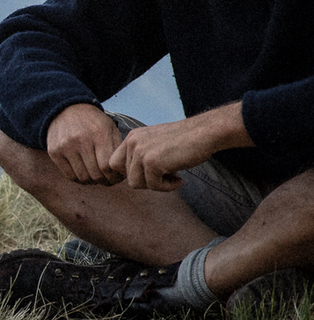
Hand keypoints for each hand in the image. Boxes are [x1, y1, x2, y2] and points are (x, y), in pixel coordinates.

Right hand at [45, 104, 123, 184]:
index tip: (117, 178)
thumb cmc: (93, 122)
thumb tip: (122, 171)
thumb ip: (117, 148)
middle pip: (95, 174)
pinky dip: (79, 179)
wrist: (66, 110)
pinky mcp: (54, 152)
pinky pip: (69, 175)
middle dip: (105, 181)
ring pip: (82, 177)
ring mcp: (65, 146)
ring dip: (92, 182)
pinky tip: (84, 174)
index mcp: (99, 133)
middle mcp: (81, 140)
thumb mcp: (109, 128)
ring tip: (96, 178)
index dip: (114, 177)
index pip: (107, 166)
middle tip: (108, 181)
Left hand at [108, 104, 249, 191]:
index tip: (148, 176)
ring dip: (155, 185)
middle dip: (146, 181)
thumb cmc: (186, 140)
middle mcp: (133, 143)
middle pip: (126, 176)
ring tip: (173, 177)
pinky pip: (153, 186)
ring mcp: (141, 152)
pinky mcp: (152, 162)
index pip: (114, 164)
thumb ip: (142, 156)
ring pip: (135, 183)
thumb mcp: (156, 144)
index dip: (130, 174)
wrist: (206, 132)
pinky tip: (180, 179)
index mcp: (132, 137)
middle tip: (165, 176)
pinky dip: (167, 187)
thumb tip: (132, 179)